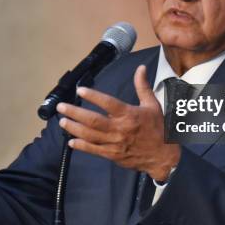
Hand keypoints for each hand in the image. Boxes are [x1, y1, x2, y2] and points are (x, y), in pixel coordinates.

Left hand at [56, 65, 179, 180]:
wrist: (163, 156)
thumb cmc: (157, 128)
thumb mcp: (153, 105)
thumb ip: (143, 86)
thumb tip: (141, 68)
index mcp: (129, 114)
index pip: (108, 103)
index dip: (93, 96)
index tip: (80, 90)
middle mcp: (120, 129)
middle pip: (93, 120)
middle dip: (75, 113)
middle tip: (61, 107)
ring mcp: (115, 143)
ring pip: (90, 135)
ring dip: (74, 128)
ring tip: (62, 121)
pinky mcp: (113, 155)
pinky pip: (94, 150)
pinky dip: (81, 146)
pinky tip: (71, 141)